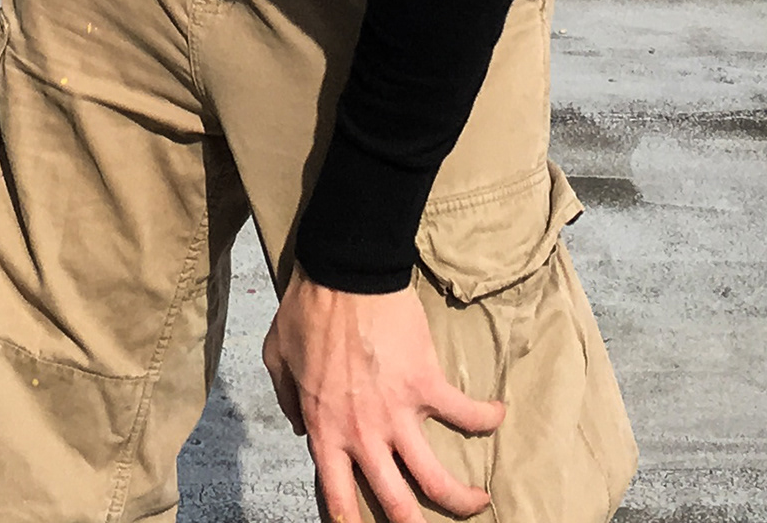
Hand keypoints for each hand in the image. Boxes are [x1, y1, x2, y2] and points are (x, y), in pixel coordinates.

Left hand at [262, 268, 502, 522]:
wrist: (343, 274)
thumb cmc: (305, 310)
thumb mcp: (277, 355)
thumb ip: (286, 397)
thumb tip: (298, 429)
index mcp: (325, 430)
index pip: (338, 497)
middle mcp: (364, 434)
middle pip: (396, 504)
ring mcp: (399, 413)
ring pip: (437, 480)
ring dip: (461, 498)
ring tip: (478, 501)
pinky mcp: (427, 385)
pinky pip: (466, 414)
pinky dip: (486, 417)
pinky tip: (497, 414)